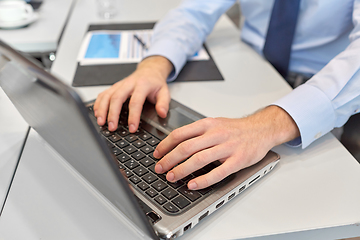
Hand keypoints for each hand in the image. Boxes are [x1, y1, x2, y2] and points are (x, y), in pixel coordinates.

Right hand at [94, 56, 172, 131]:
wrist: (149, 71)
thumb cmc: (155, 83)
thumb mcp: (165, 92)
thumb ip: (163, 103)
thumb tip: (162, 113)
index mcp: (142, 85)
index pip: (136, 101)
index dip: (133, 116)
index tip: (132, 128)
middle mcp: (129, 84)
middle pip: (117, 98)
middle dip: (112, 114)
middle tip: (112, 127)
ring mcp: (120, 85)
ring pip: (107, 96)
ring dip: (102, 109)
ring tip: (101, 122)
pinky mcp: (114, 87)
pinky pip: (103, 94)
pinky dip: (98, 104)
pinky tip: (97, 113)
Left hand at [153, 106, 299, 189]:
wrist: (261, 129)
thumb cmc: (236, 129)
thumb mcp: (214, 123)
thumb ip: (197, 132)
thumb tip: (175, 143)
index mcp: (207, 124)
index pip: (180, 134)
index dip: (165, 145)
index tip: (157, 154)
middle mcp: (215, 134)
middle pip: (186, 147)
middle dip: (169, 159)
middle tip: (159, 168)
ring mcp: (227, 147)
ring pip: (199, 159)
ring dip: (182, 170)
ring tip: (172, 177)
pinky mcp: (238, 160)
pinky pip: (218, 172)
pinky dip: (203, 180)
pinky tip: (193, 185)